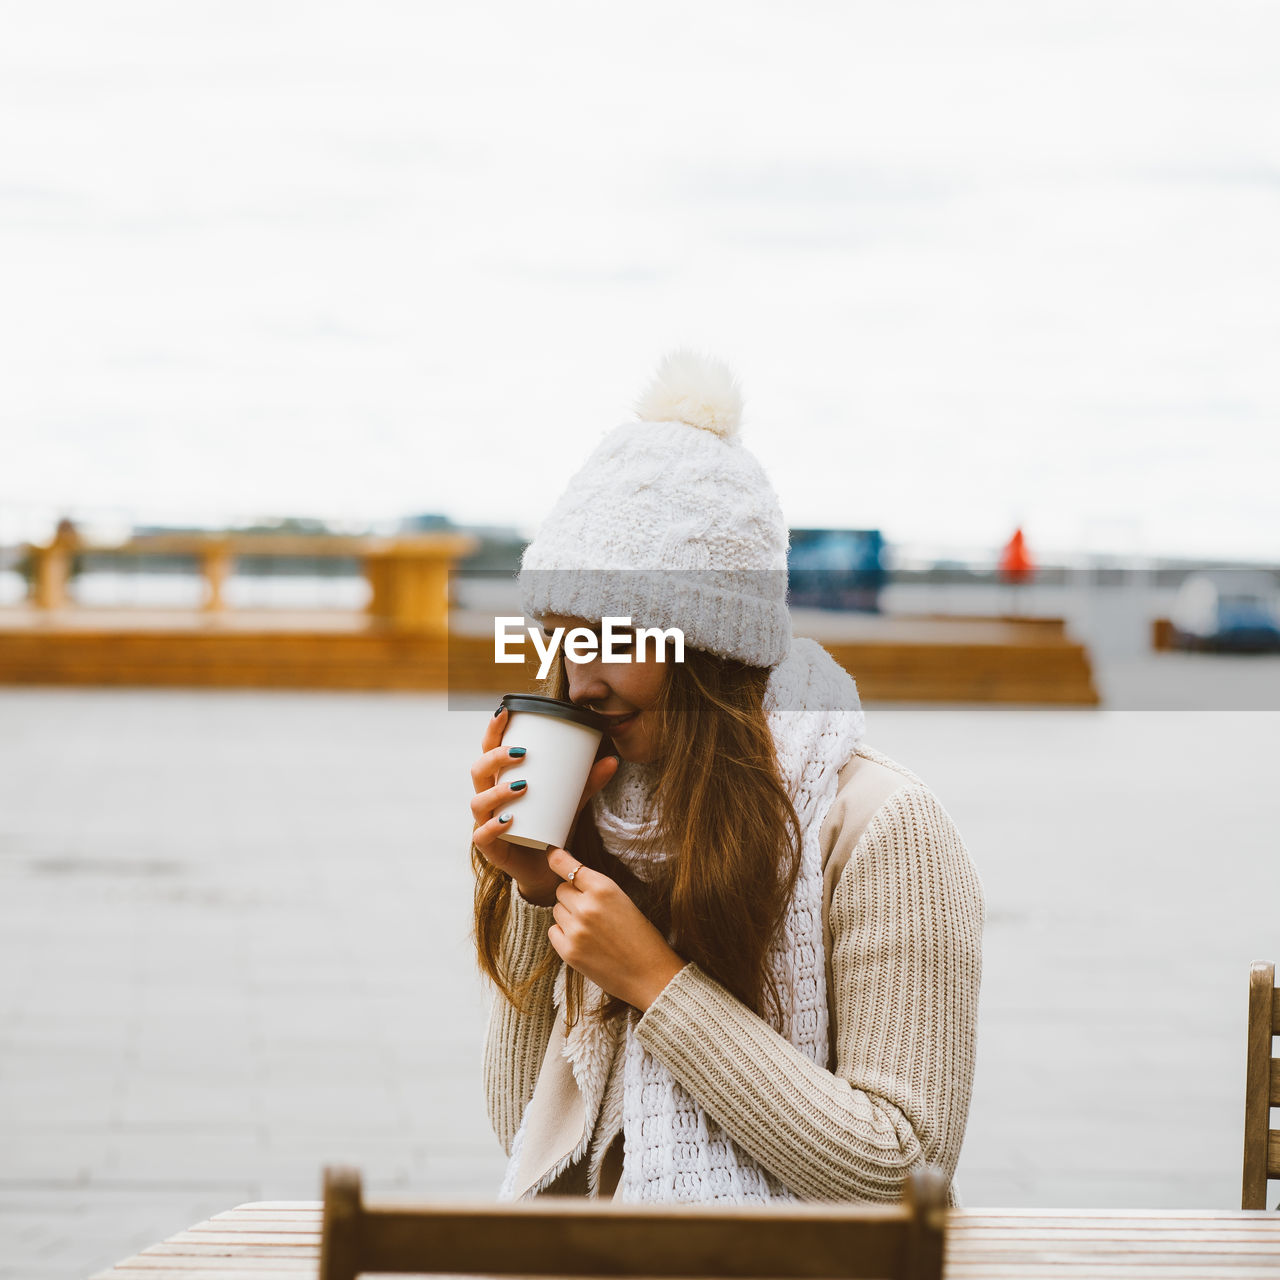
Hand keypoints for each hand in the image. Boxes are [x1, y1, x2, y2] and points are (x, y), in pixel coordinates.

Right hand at [470, 706, 619, 905]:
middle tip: (521, 753)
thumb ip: (587, 783)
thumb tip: (613, 760)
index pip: (489, 750)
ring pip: (478, 802)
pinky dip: (493, 826)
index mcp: (500, 780)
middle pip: (478, 771)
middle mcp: (488, 799)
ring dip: (497, 791)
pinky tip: (509, 820)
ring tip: (522, 786)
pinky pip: (482, 836)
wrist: (546, 869)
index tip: (506, 712)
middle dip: (495, 758)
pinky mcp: (490, 849)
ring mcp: (485, 823)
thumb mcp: (570, 801)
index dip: (493, 731)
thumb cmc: (550, 826)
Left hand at [545, 846, 685, 1011]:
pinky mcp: (568, 951)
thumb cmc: (641, 936)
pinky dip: (564, 935)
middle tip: (592, 911)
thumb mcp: (623, 900)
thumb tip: (570, 878)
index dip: (557, 858)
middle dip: (572, 897)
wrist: (650, 975)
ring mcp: (575, 929)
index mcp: (604, 888)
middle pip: (561, 890)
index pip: (567, 866)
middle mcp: (586, 906)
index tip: (550, 853)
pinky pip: (553, 931)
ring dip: (568, 916)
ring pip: (557, 911)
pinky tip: (584, 942)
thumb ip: (596, 888)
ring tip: (592, 930)